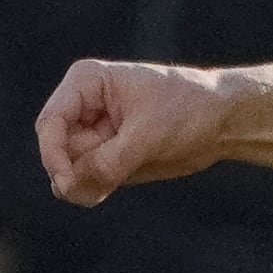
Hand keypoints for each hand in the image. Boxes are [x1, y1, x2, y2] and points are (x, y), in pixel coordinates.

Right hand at [35, 56, 233, 204]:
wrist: (222, 120)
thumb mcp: (148, 134)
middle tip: (102, 184)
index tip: (67, 180)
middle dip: (74, 173)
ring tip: (118, 179)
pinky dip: (93, 190)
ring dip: (85, 184)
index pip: (50, 123)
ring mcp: (93, 134)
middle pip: (57, 150)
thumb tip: (70, 186)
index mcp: (86, 83)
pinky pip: (85, 181)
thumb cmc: (187, 109)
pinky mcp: (106, 157)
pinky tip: (110, 189)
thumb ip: (108, 161)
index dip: (52, 154)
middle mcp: (83, 107)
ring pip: (68, 170)